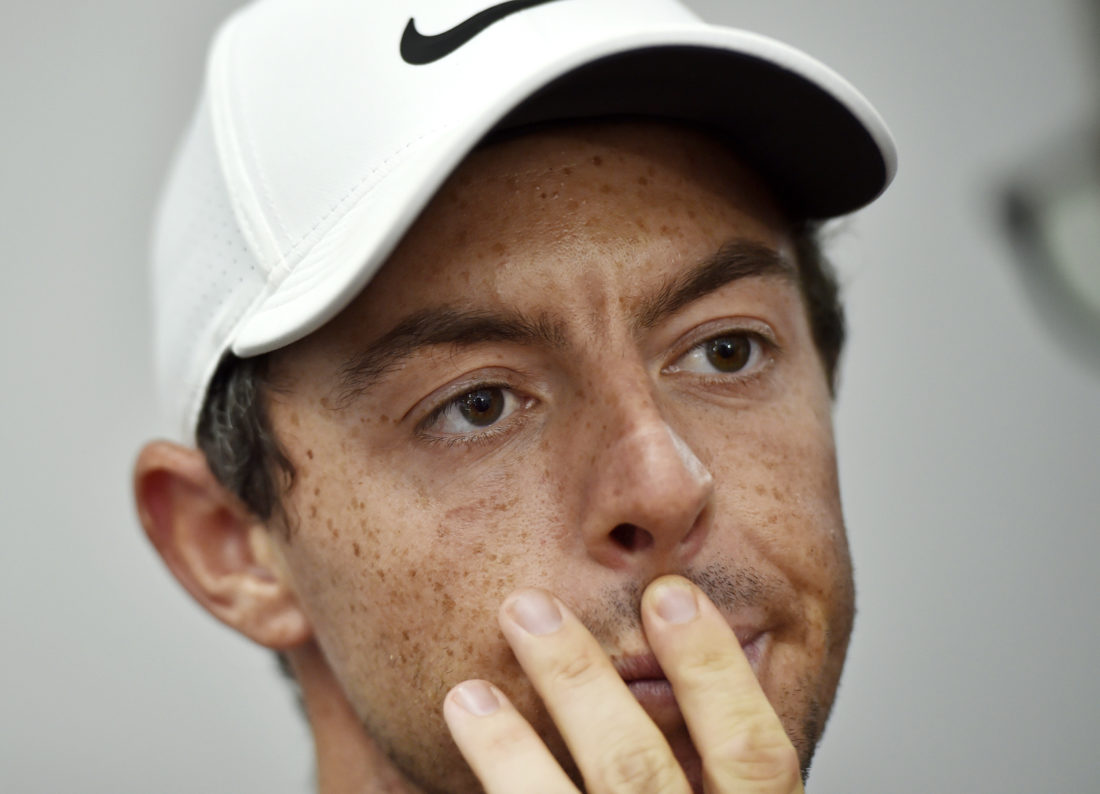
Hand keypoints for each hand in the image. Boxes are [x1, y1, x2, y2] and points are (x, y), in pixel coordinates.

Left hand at [443, 575, 803, 792]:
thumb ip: (713, 779)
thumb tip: (673, 673)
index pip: (754, 756)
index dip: (714, 669)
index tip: (668, 594)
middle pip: (638, 768)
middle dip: (579, 678)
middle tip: (527, 608)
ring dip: (508, 749)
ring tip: (465, 695)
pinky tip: (450, 763)